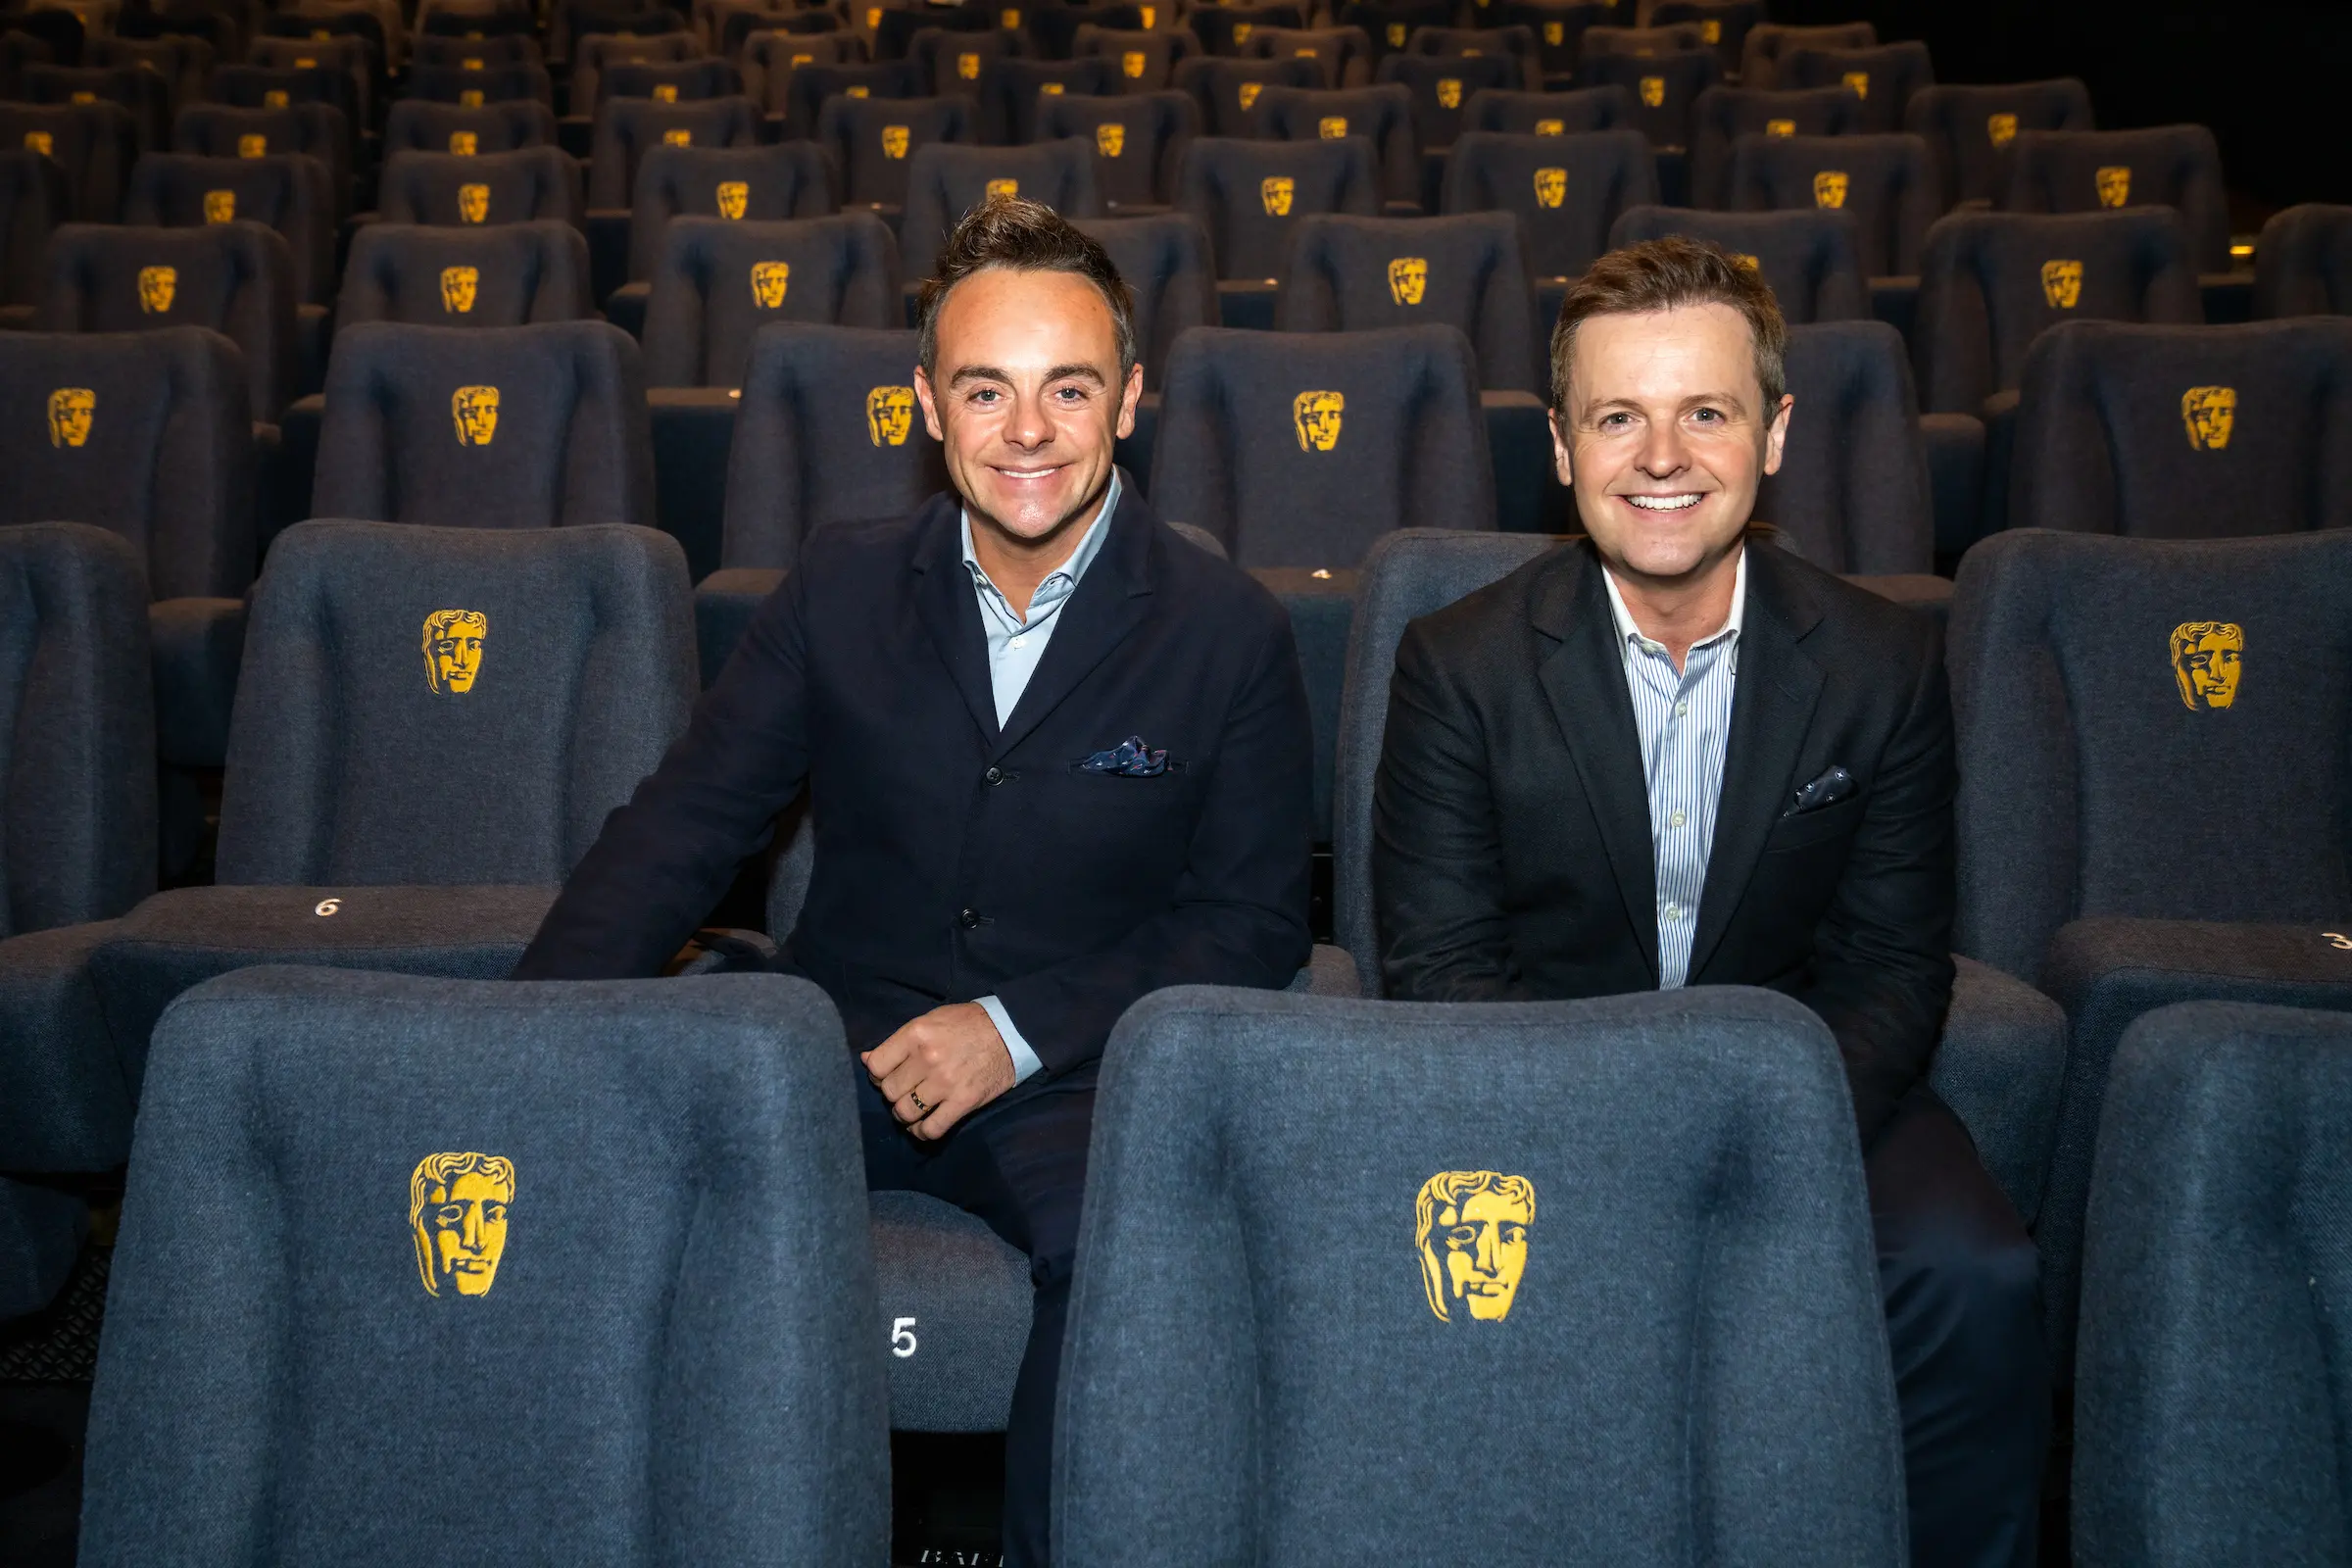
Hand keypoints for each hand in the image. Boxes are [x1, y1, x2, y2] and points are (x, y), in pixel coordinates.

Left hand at [862, 1001, 1016, 1139]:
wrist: (1011, 1031)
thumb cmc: (967, 1024)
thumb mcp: (930, 1021)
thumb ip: (899, 1042)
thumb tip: (866, 1060)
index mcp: (916, 1034)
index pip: (876, 1066)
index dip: (878, 1075)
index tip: (888, 1076)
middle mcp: (927, 1058)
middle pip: (889, 1092)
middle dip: (893, 1095)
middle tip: (905, 1091)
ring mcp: (945, 1082)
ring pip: (905, 1112)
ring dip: (905, 1115)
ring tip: (913, 1109)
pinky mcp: (964, 1101)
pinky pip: (931, 1129)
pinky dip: (922, 1132)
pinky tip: (924, 1126)